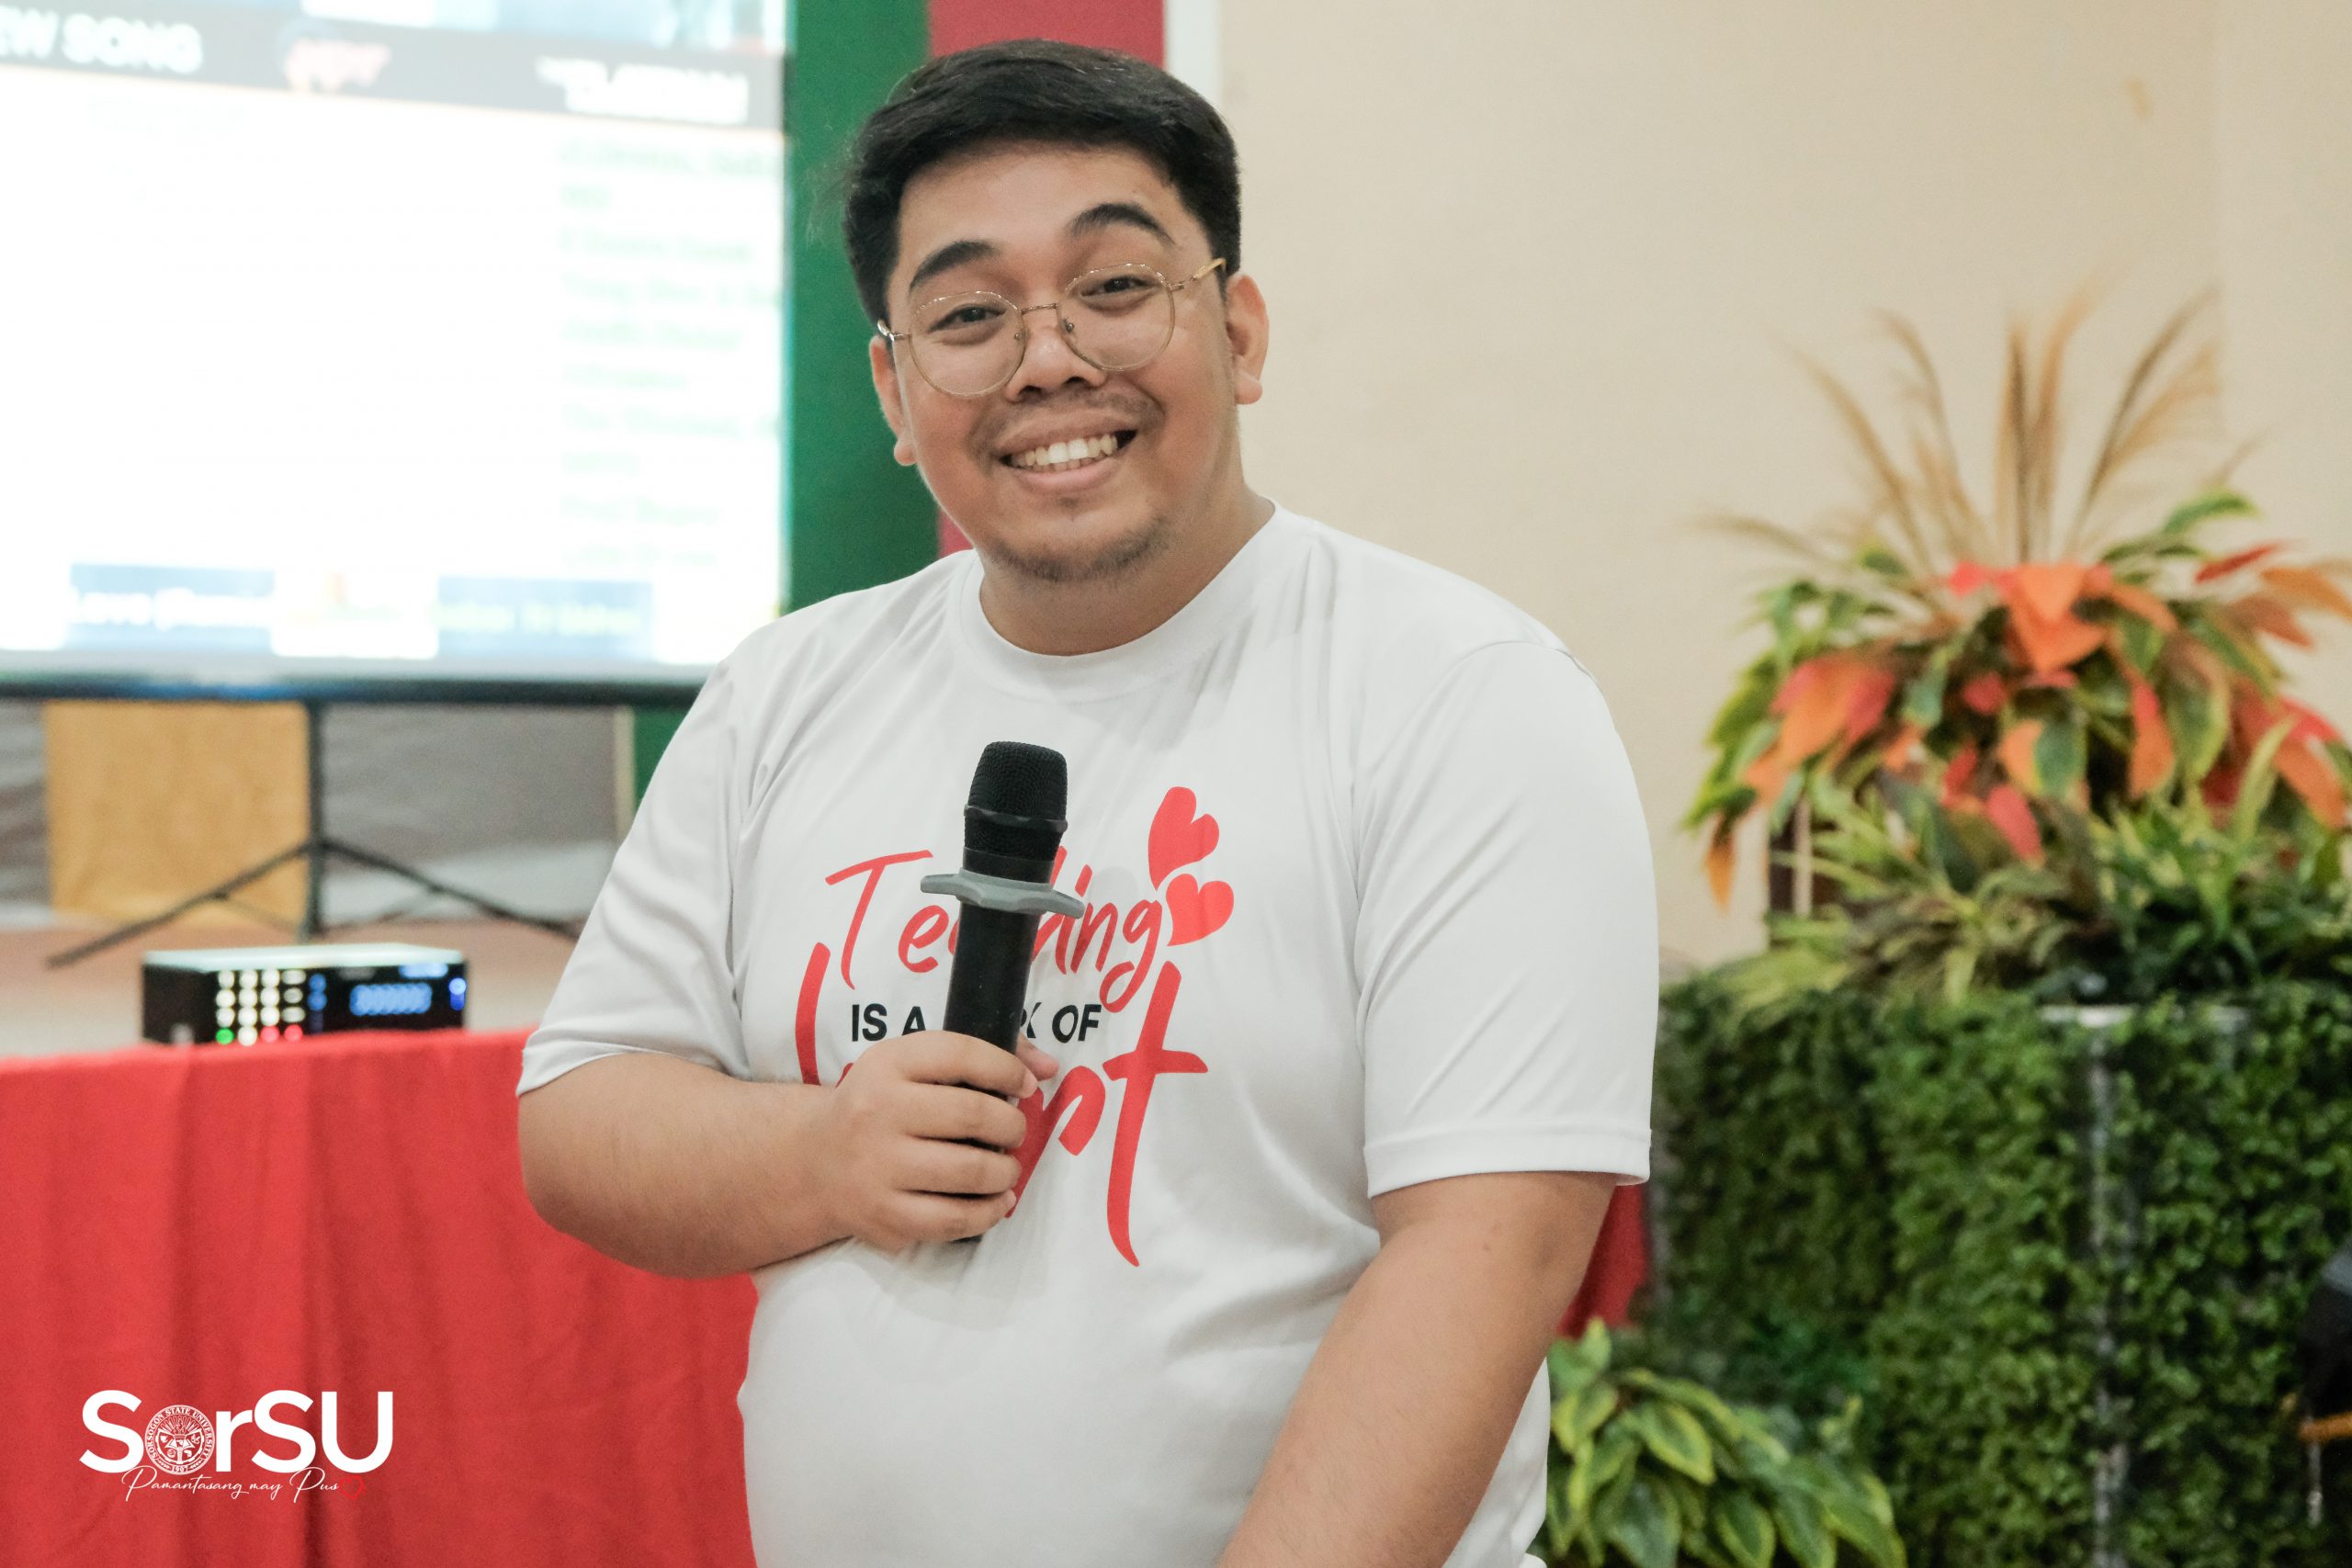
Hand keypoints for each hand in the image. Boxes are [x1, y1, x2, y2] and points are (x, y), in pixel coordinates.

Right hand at [813, 1031, 1062, 1251]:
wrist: (816, 1162)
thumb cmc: (882, 1106)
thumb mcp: (912, 1066)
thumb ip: (981, 1056)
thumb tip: (1049, 1069)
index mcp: (887, 1063)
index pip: (961, 1053)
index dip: (1007, 1069)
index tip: (1023, 1088)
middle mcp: (877, 1111)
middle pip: (973, 1115)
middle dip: (1012, 1126)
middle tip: (1015, 1133)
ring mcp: (878, 1166)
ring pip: (971, 1171)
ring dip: (1006, 1171)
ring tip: (1006, 1168)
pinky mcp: (884, 1214)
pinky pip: (955, 1219)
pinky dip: (990, 1212)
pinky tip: (996, 1201)